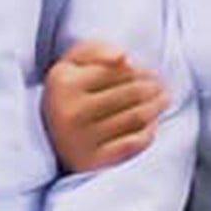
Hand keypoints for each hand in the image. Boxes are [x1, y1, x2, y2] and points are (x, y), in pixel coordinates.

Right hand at [42, 39, 166, 172]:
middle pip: (132, 93)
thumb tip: (124, 58)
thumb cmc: (69, 91)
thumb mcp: (73, 63)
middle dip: (153, 88)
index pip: (119, 71)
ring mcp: (80, 139)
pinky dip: (149, 132)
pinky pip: (133, 144)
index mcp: (63, 83)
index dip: (140, 71)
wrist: (47, 137)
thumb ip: (97, 49)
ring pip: (136, 117)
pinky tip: (152, 124)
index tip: (150, 73)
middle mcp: (70, 111)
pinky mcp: (92, 162)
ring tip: (163, 101)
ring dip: (157, 107)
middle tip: (162, 87)